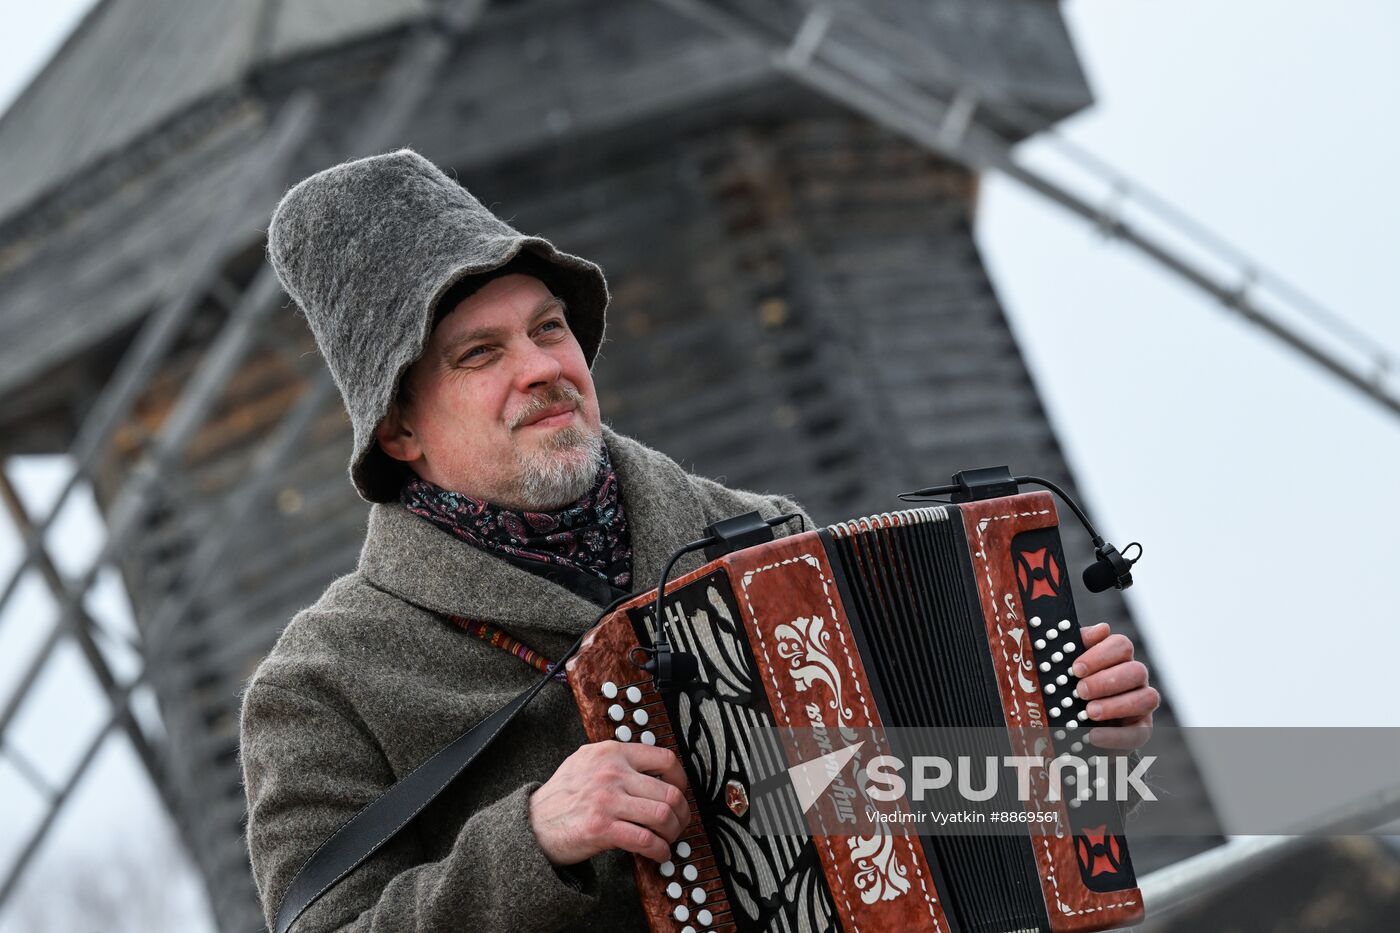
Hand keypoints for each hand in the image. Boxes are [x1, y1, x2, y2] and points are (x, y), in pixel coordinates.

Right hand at [529, 741, 690, 865]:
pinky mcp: (602, 828)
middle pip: (670, 792)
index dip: (681, 779)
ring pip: (663, 816)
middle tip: (679, 823)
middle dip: (682, 813)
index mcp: (612, 752)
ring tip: (668, 839)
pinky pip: (646, 840)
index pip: (665, 759)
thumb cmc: (561, 795)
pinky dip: (660, 851)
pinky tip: (658, 853)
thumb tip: (655, 769)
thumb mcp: (586, 761)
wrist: (533, 823)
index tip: (681, 792)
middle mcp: (612, 772)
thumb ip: (617, 759)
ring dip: (673, 832)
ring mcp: (607, 800)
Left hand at [1071, 622, 1158, 748]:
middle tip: (1080, 691)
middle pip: (1136, 671)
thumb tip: (1100, 629)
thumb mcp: (1065, 664)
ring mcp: (1141, 704)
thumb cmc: (1067, 687)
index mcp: (1117, 658)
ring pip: (1147, 698)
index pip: (1122, 646)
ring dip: (1116, 705)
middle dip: (1107, 681)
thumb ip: (1077, 643)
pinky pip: (1138, 733)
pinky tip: (1093, 736)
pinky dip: (1115, 736)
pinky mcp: (1140, 730)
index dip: (1101, 654)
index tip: (1076, 668)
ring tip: (1089, 712)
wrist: (1068, 724)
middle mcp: (1134, 678)